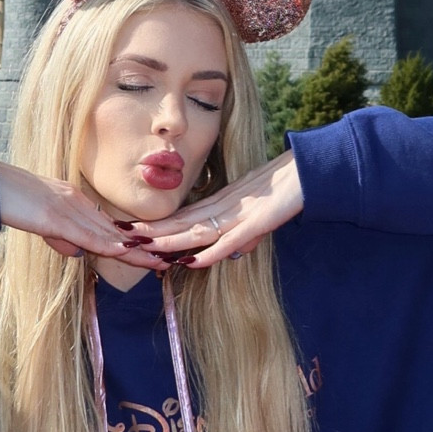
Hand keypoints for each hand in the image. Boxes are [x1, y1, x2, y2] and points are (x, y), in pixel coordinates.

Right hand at [0, 161, 160, 265]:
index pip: (110, 228)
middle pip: (116, 232)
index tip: (152, 254)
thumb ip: (60, 236)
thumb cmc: (10, 201)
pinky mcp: (54, 217)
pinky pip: (86, 234)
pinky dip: (106, 244)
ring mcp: (68, 210)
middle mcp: (78, 204)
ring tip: (157, 261)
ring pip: (108, 234)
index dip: (132, 243)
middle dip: (143, 248)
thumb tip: (76, 253)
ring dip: (135, 250)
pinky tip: (124, 251)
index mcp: (76, 203)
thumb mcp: (40, 222)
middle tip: (168, 260)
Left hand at [128, 151, 302, 267]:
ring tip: (145, 245)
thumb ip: (242, 233)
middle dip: (153, 231)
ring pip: (199, 230)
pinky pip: (230, 239)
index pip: (183, 218)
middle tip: (122, 235)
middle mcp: (225, 207)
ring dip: (171, 240)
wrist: (310, 170)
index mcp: (222, 203)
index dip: (157, 226)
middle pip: (183, 222)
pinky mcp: (259, 221)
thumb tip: (228, 254)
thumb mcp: (257, 213)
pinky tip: (192, 261)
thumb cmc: (284, 187)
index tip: (131, 231)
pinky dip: (210, 251)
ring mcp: (240, 214)